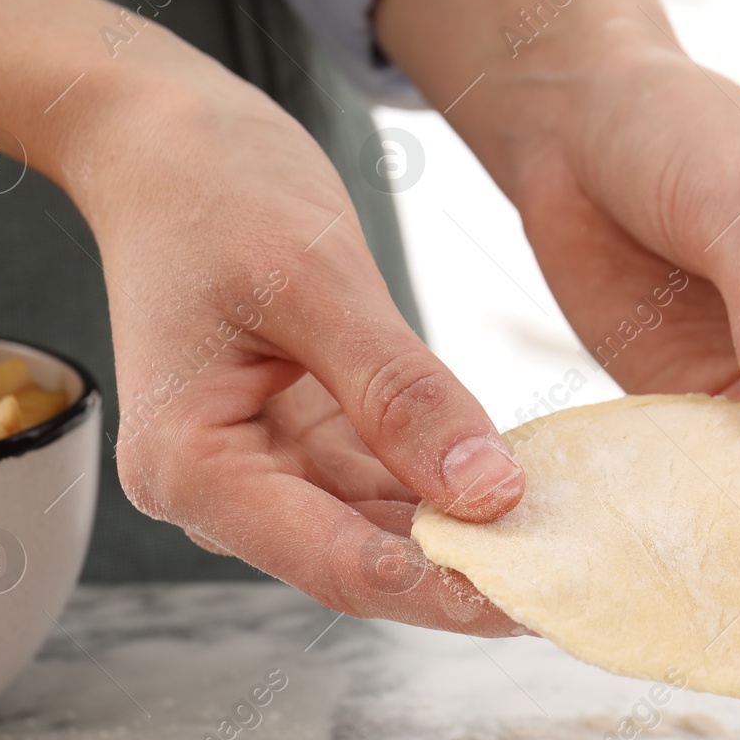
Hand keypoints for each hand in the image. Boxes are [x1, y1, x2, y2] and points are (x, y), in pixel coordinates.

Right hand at [81, 63, 528, 634]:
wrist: (165, 139)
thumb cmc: (216, 189)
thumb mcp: (320, 282)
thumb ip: (399, 394)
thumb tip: (486, 493)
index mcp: (191, 465)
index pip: (338, 562)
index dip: (443, 591)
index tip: (536, 600)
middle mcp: (218, 487)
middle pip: (362, 560)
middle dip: (466, 573)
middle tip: (575, 580)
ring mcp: (259, 466)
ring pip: (381, 527)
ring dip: (465, 533)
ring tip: (564, 537)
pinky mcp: (298, 436)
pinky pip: (384, 479)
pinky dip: (446, 481)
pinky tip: (517, 483)